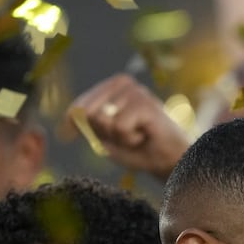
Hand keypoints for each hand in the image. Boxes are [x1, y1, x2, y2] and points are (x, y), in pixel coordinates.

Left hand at [64, 74, 189, 179]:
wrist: (170, 161)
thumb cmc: (137, 149)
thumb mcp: (103, 137)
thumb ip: (85, 123)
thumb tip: (73, 113)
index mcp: (110, 86)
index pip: (77, 107)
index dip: (78, 128)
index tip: (95, 138)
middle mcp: (122, 82)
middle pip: (87, 113)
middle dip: (104, 133)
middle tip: (127, 135)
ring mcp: (134, 91)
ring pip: (103, 121)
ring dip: (118, 137)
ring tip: (137, 135)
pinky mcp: (144, 103)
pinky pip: (120, 127)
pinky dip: (130, 139)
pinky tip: (145, 135)